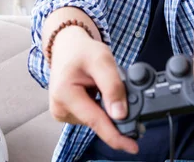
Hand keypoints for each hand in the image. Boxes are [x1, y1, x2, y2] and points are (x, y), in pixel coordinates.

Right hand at [47, 26, 138, 153]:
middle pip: (97, 121)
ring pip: (96, 119)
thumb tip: (120, 115)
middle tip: (121, 89)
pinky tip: (95, 91)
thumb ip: (112, 86)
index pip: (95, 120)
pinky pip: (91, 115)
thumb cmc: (81, 50)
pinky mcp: (67, 113)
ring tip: (100, 84)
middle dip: (114, 112)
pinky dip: (100, 106)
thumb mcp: (102, 59)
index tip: (132, 147)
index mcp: (64, 93)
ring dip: (106, 107)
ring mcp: (62, 112)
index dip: (115, 135)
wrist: (67, 46)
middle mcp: (60, 107)